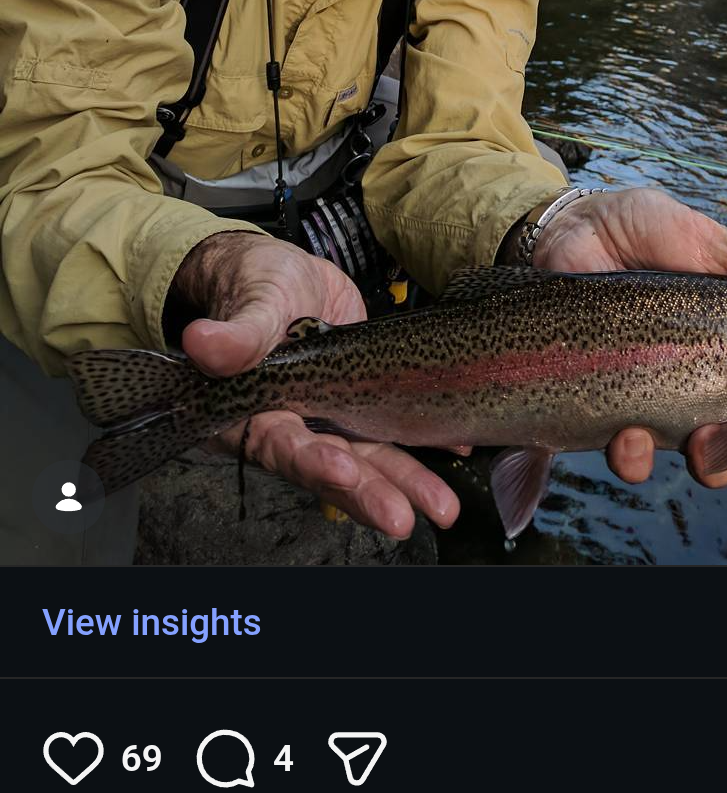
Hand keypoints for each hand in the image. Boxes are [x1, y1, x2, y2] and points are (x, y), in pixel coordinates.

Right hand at [170, 232, 464, 537]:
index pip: (282, 444)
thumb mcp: (249, 300)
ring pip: (371, 453)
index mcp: (254, 412)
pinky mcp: (365, 398)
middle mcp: (296, 426)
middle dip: (370, 493)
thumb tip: (202, 342)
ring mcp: (333, 415)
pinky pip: (398, 424)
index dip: (312, 461)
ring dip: (406, 481)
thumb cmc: (253, 286)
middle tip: (403, 518)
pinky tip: (458, 449)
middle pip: (334, 465)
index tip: (342, 470)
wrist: (284, 274)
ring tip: (441, 508)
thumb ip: (237, 331)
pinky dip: (429, 439)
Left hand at [532, 188, 726, 489]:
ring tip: (700, 445)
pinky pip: (634, 458)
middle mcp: (714, 377)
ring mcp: (666, 399)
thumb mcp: (699, 237)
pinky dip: (636, 459)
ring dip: (713, 466)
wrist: (563, 233)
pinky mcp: (614, 410)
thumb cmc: (639, 232)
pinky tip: (629, 438)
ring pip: (706, 461)